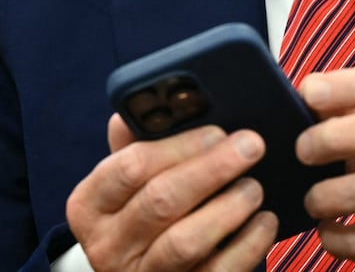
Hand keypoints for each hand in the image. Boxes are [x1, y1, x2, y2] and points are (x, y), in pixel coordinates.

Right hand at [66, 114, 277, 270]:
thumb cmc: (138, 213)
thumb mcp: (125, 182)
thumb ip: (133, 145)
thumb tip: (136, 108)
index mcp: (91, 205)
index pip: (130, 167)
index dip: (179, 146)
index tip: (217, 131)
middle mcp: (108, 245)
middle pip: (161, 202)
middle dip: (211, 169)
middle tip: (250, 146)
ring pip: (185, 242)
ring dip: (228, 208)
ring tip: (254, 187)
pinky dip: (247, 245)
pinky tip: (264, 221)